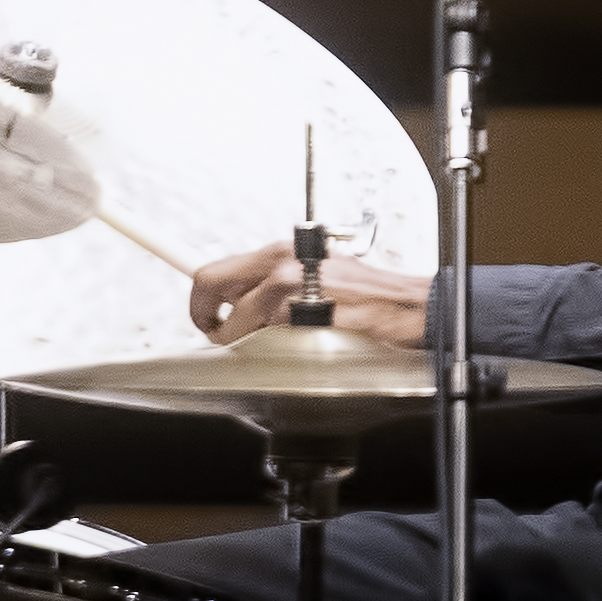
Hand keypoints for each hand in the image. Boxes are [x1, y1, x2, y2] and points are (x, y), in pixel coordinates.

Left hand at [190, 243, 430, 348]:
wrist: (404, 304)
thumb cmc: (365, 294)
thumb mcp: (314, 275)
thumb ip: (275, 285)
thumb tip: (242, 303)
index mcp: (280, 253)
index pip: (216, 269)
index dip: (197, 298)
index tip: (199, 314)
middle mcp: (281, 263)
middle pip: (210, 282)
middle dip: (204, 315)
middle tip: (216, 334)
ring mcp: (292, 286)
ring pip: (237, 315)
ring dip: (240, 337)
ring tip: (263, 344)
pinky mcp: (306, 311)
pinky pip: (269, 334)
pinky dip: (271, 346)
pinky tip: (294, 344)